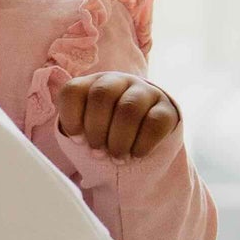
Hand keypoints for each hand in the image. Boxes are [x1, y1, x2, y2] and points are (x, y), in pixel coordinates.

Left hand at [54, 72, 179, 161]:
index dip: (71, 118)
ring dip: (119, 140)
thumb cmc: (107, 138)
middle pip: (102, 94)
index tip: (77, 140)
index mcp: (93, 84)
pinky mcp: (167, 109)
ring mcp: (145, 92)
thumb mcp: (86, 133)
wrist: (143, 145)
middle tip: (97, 153)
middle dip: (96, 130)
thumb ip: (75, 132)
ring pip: (129, 108)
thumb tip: (78, 140)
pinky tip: (137, 154)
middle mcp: (119, 81)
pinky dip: (142, 143)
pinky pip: (155, 122)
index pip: (74, 90)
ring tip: (117, 157)